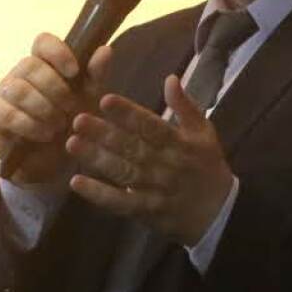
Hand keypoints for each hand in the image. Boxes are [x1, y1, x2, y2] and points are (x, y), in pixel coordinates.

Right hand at [0, 35, 111, 184]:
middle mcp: (20, 72)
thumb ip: (96, 75)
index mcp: (44, 63)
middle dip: (55, 89)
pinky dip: (30, 125)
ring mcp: (4, 91)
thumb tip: (105, 49)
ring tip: (59, 124)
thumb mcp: (89, 99)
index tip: (74, 72)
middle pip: (31, 65)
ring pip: (18, 89)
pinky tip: (45, 134)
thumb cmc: (70, 121)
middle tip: (70, 108)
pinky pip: (8, 113)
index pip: (43, 42)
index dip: (57, 52)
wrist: (52, 159)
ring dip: (43, 108)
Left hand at [65, 75, 234, 246]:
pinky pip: (120, 203)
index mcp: (179, 143)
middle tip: (77, 120)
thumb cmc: (208, 167)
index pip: (151, 126)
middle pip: (131, 147)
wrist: (219, 213)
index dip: (128, 113)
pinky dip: (99, 194)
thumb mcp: (204, 132)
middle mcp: (165, 165)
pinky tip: (77, 182)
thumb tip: (170, 78)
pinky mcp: (146, 211)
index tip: (105, 100)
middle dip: (104, 133)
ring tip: (72, 143)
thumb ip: (185, 106)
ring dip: (96, 159)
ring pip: (122, 172)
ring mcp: (155, 189)